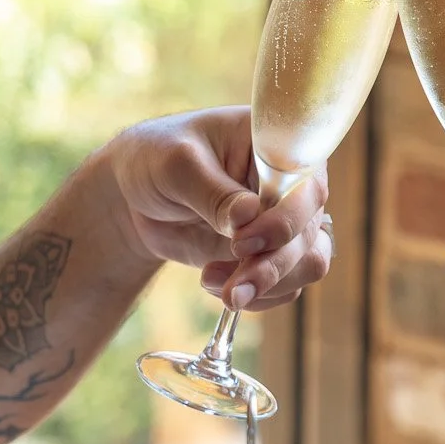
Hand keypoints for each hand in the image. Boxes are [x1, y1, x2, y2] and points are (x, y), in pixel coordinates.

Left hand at [108, 106, 330, 311]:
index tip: (243, 241)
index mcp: (276, 146)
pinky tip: (219, 286)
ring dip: (270, 285)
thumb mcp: (177, 165)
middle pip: (309, 230)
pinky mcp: (270, 254)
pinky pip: (288, 285)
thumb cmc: (157, 160)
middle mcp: (290, 184)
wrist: (136, 198)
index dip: (287, 217)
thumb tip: (249, 217)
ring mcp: (282, 222)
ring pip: (308, 262)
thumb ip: (213, 192)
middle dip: (273, 265)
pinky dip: (259, 296)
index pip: (307, 183)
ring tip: (225, 293)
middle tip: (234, 287)